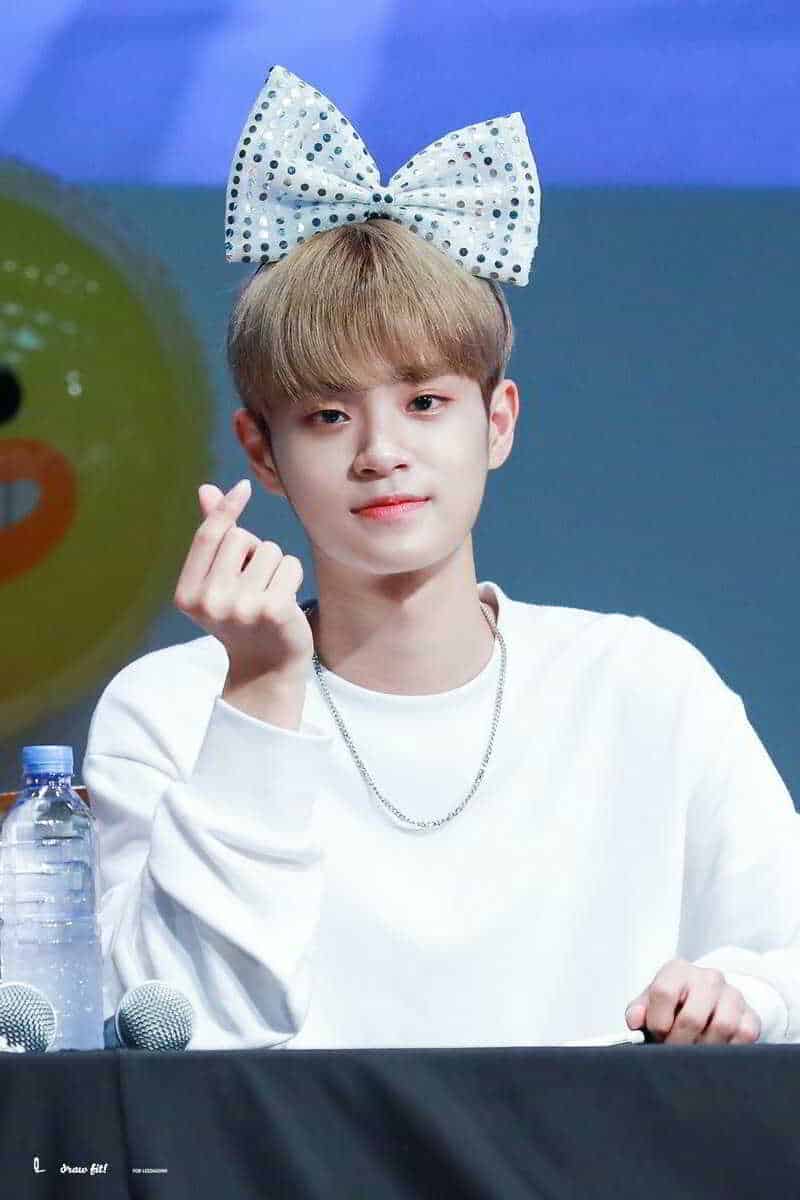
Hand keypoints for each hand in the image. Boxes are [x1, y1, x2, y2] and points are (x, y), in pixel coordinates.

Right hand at [173, 479, 313, 682]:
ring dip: (275, 566)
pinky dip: (292, 576)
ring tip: (269, 594)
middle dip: (252, 550)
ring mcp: (241, 608)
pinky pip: (290, 564)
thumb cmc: (243, 616)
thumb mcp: (220, 580)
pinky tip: (286, 602)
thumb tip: (206, 489)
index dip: (226, 508)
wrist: (267, 667)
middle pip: (240, 538)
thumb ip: (213, 537)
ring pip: (269, 550)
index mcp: (187, 595)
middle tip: (254, 583)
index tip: (244, 487)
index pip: (208, 537)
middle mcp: (209, 602)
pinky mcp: (273, 609)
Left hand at [625, 957, 760, 1044]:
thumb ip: (638, 1010)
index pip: (664, 992)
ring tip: (693, 1053)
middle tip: (673, 1051)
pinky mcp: (751, 1015)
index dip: (657, 1022)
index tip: (656, 1034)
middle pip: (692, 1017)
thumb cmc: (674, 1003)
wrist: (707, 999)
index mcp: (678, 970)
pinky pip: (744, 1036)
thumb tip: (635, 1021)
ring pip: (722, 1027)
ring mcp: (732, 995)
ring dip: (704, 1049)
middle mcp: (708, 978)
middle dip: (679, 1043)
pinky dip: (727, 1049)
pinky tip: (713, 1050)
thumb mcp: (650, 1002)